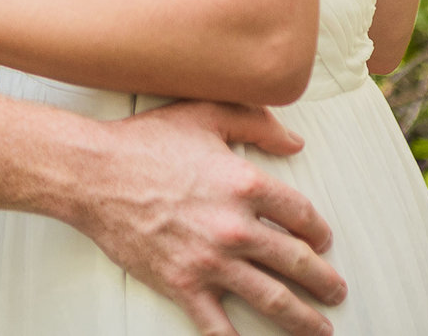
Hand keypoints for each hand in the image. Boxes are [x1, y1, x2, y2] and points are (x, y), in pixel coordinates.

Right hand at [72, 101, 345, 335]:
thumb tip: (294, 143)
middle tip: (335, 291)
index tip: (321, 240)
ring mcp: (210, 261)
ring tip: (319, 328)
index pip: (302, 216)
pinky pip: (218, 326)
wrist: (92, 174)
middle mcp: (235, 228)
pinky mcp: (182, 285)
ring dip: (303, 319)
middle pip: (298, 263)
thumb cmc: (143, 142)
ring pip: (273, 300)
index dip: (319, 231)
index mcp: (245, 185)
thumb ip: (256, 123)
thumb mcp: (205, 113)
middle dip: (324, 281)